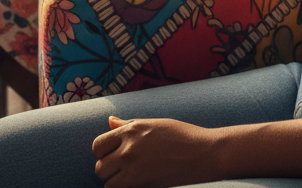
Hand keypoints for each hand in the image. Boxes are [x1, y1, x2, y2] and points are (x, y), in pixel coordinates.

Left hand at [93, 116, 219, 187]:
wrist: (203, 152)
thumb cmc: (182, 135)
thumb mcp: (153, 124)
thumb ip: (128, 125)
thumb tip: (109, 121)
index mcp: (131, 129)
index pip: (98, 145)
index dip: (103, 152)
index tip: (113, 155)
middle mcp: (129, 147)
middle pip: (99, 166)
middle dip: (107, 169)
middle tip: (120, 169)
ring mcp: (134, 167)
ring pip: (107, 182)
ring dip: (114, 181)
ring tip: (128, 177)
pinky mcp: (142, 183)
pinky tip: (136, 183)